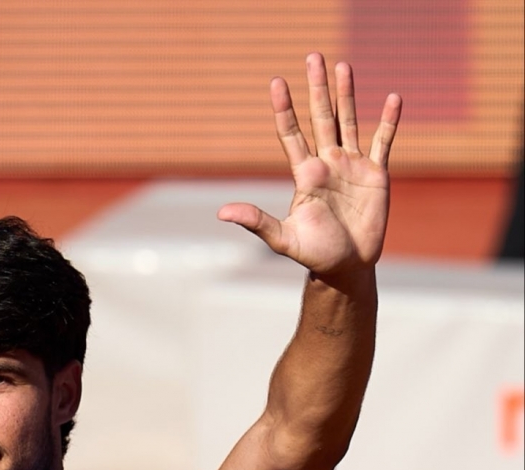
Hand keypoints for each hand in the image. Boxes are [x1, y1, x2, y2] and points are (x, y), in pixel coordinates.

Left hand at [218, 53, 401, 279]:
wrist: (346, 267)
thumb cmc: (314, 254)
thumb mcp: (283, 238)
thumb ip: (256, 222)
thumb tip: (221, 213)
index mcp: (304, 174)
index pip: (291, 133)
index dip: (284, 108)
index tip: (276, 82)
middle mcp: (326, 163)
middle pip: (320, 117)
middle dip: (316, 88)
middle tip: (313, 56)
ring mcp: (351, 166)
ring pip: (348, 121)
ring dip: (347, 94)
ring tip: (344, 65)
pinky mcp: (376, 175)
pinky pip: (384, 142)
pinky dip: (389, 120)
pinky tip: (394, 97)